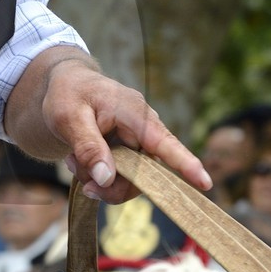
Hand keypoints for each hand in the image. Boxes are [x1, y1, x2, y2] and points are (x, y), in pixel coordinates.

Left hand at [40, 59, 210, 202]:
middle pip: (146, 174)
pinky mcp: (129, 152)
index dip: (185, 164)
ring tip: (74, 161)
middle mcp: (143, 129)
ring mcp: (137, 142)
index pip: (164, 142)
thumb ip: (88, 147)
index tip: (205, 183)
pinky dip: (98, 176)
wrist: (66, 85)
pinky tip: (78, 161)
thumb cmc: (69, 94)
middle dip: (114, 186)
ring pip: (131, 181)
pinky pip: (121, 177)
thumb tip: (107, 178)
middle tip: (85, 184)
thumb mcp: (69, 117)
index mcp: (135, 113)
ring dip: (101, 180)